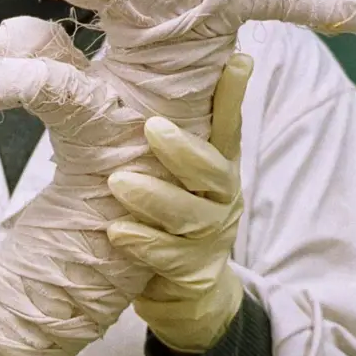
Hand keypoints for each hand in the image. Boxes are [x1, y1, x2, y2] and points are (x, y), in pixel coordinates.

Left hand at [107, 53, 252, 353]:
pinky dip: (143, 242)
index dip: (233, 96)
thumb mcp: (173, 175)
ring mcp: (212, 238)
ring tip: (118, 183)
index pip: (229, 128)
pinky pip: (169, 257)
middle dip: (183, 149)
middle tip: (150, 127)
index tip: (237, 60)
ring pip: (190, 216)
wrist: (187, 295)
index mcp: (218, 168)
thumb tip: (132, 77)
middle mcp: (222, 199)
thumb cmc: (169, 218)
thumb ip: (163, 139)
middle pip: (214, 171)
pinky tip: (117, 231)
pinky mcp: (195, 274)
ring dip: (154, 198)